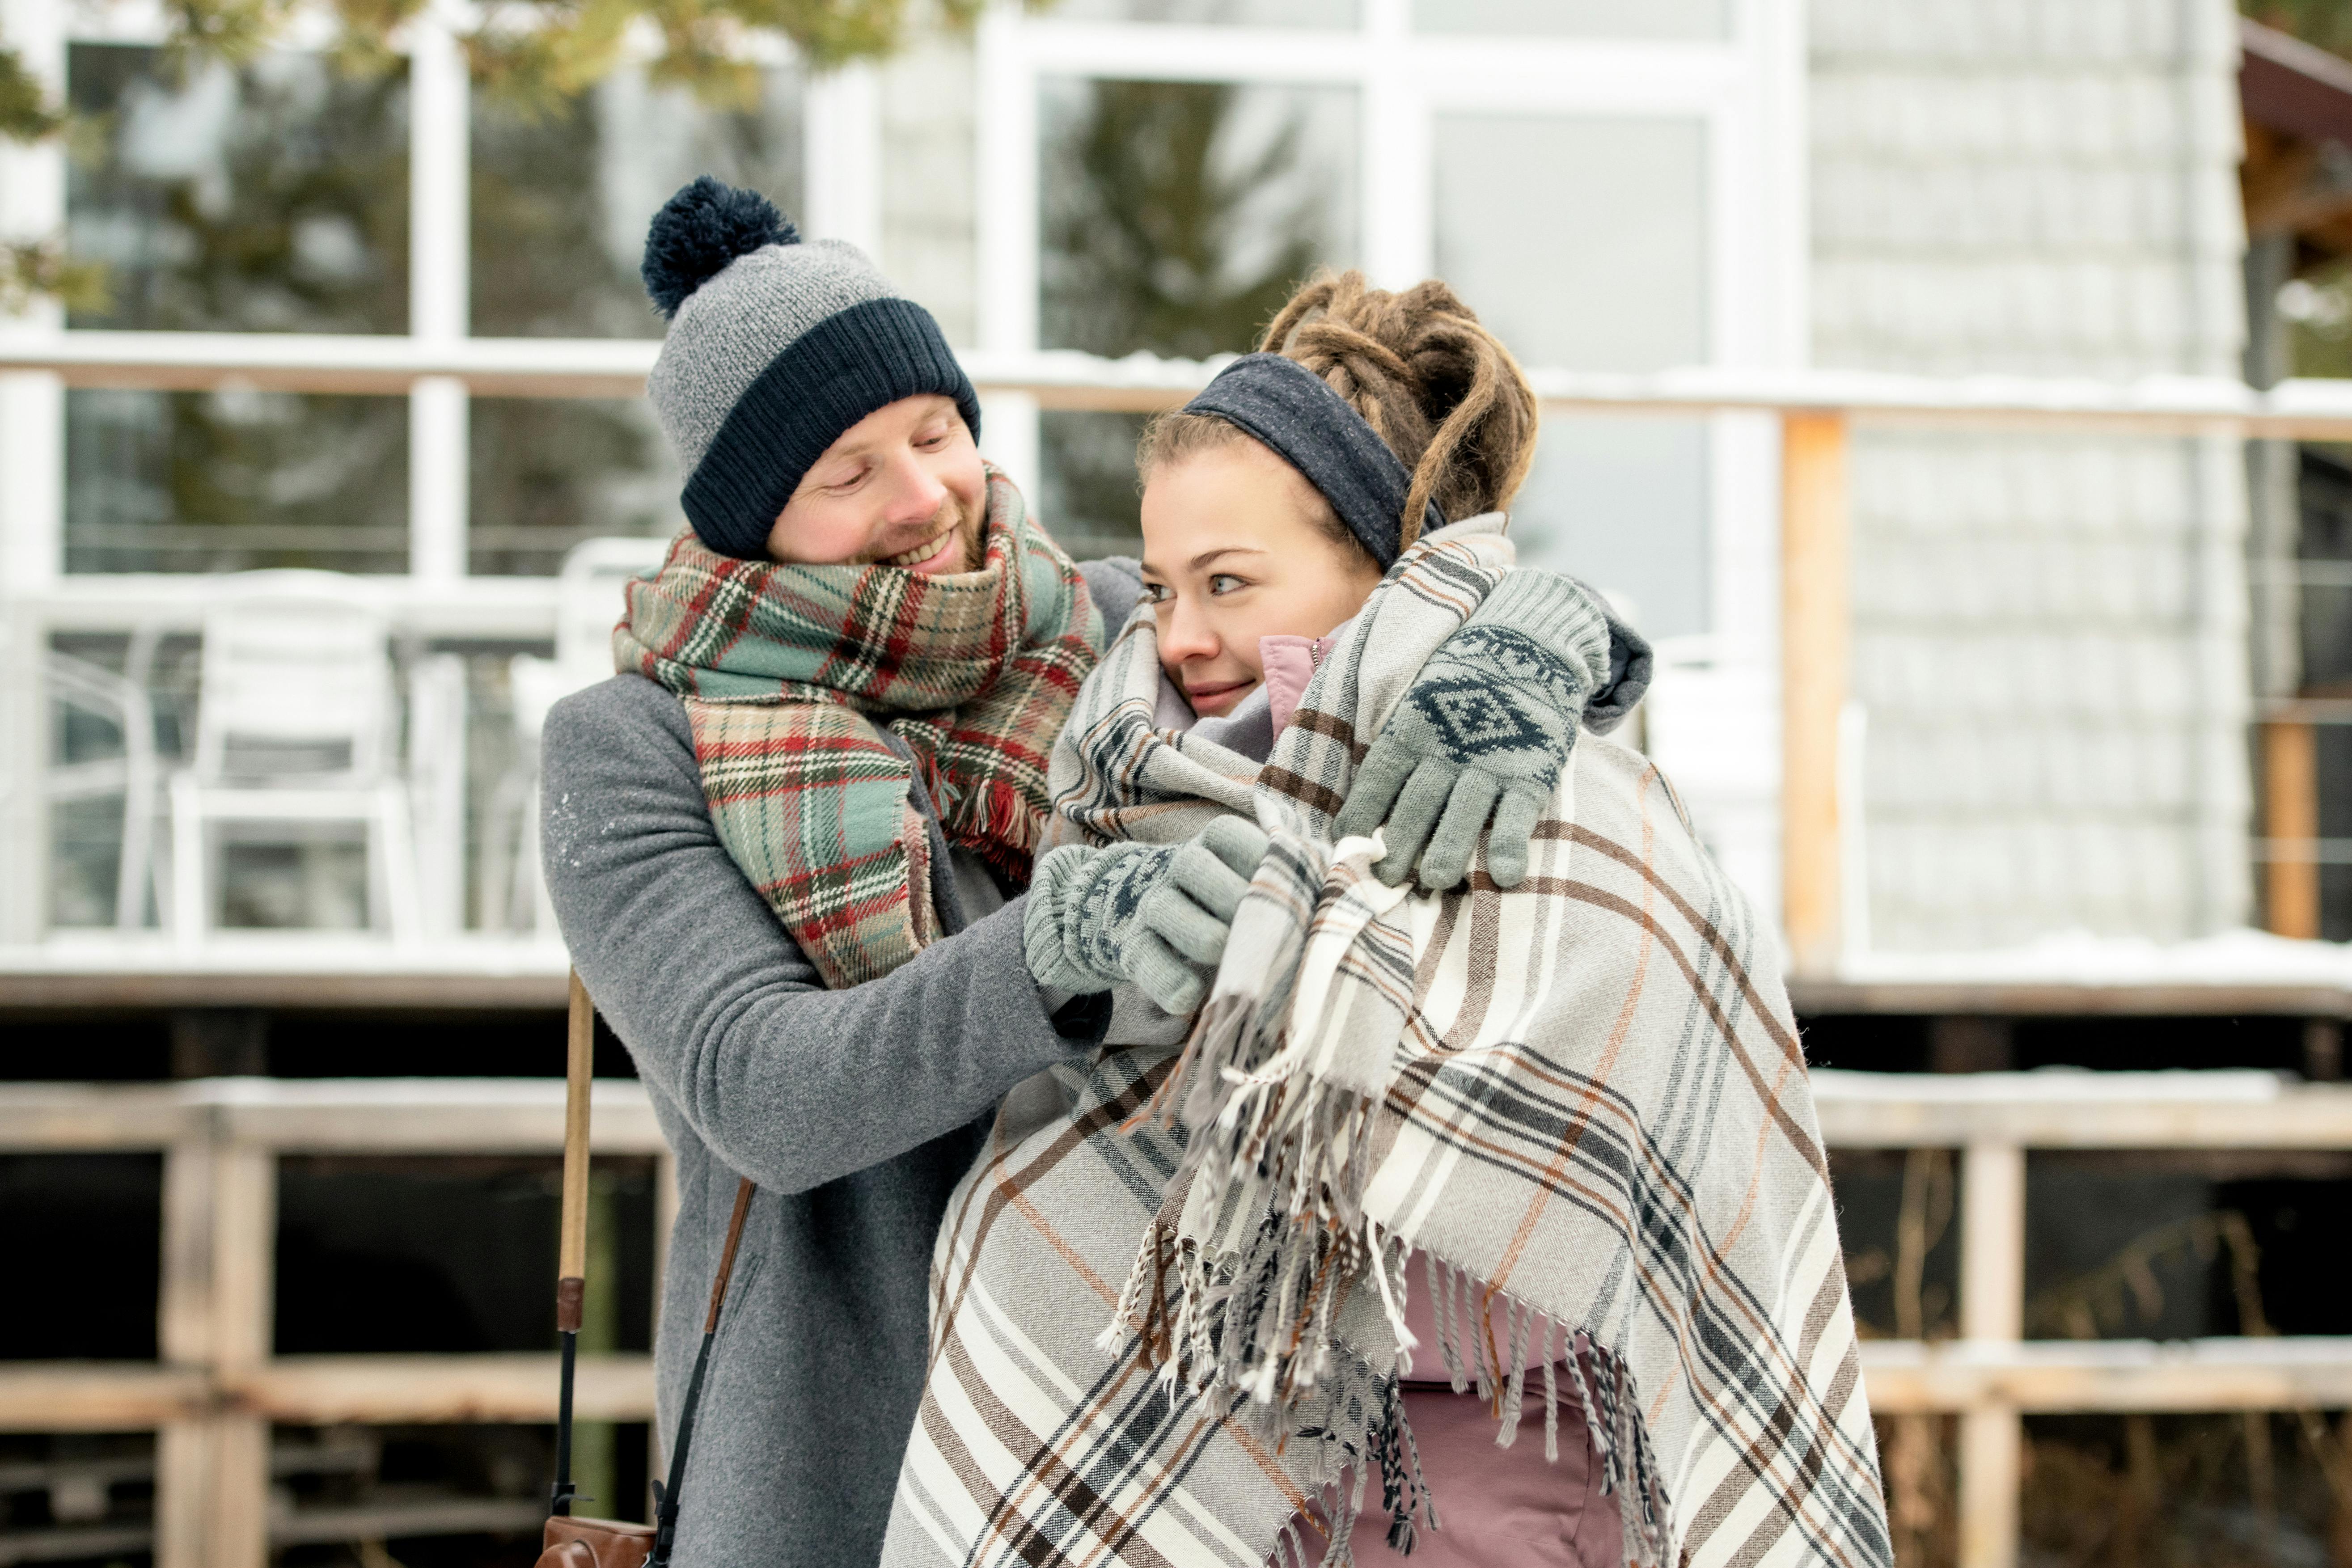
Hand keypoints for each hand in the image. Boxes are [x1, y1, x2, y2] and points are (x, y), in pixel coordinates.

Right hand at [1023, 817, 1272, 1014]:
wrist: (1153, 913)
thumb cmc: (1227, 897)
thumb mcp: (1251, 874)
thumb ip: (1291, 870)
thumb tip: (1335, 870)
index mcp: (1210, 844)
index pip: (1228, 834)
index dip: (1258, 860)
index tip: (1285, 888)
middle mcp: (1175, 867)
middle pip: (1192, 865)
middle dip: (1232, 899)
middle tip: (1261, 930)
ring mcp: (1151, 906)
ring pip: (1168, 910)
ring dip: (1204, 937)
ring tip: (1230, 961)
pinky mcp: (1134, 949)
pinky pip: (1146, 960)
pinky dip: (1169, 981)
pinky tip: (1193, 997)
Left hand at [1336, 572, 1610, 889]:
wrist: (1528, 646)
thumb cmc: (1462, 687)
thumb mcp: (1420, 707)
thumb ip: (1401, 751)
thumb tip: (1366, 807)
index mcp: (1412, 732)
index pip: (1378, 779)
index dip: (1361, 814)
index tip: (1346, 847)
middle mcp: (1446, 751)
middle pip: (1415, 805)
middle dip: (1398, 845)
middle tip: (1385, 882)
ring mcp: (1490, 763)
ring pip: (1462, 813)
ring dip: (1447, 851)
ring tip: (1435, 882)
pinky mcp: (1531, 772)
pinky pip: (1517, 815)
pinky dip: (1510, 845)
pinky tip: (1504, 876)